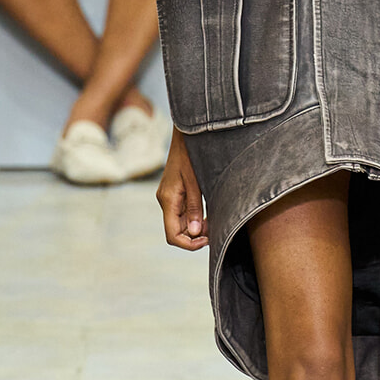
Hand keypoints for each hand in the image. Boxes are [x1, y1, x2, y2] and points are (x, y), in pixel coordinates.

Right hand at [157, 128, 208, 250]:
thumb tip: (195, 233)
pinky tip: (207, 214)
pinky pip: (182, 213)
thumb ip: (195, 208)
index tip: (207, 240)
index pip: (172, 235)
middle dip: (194, 236)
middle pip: (176, 231)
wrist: (187, 135)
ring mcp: (169, 197)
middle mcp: (165, 200)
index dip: (188, 244)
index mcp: (168, 199)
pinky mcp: (175, 193)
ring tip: (213, 222)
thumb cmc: (191, 154)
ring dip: (196, 228)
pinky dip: (194, 218)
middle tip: (214, 230)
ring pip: (180, 223)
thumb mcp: (196, 182)